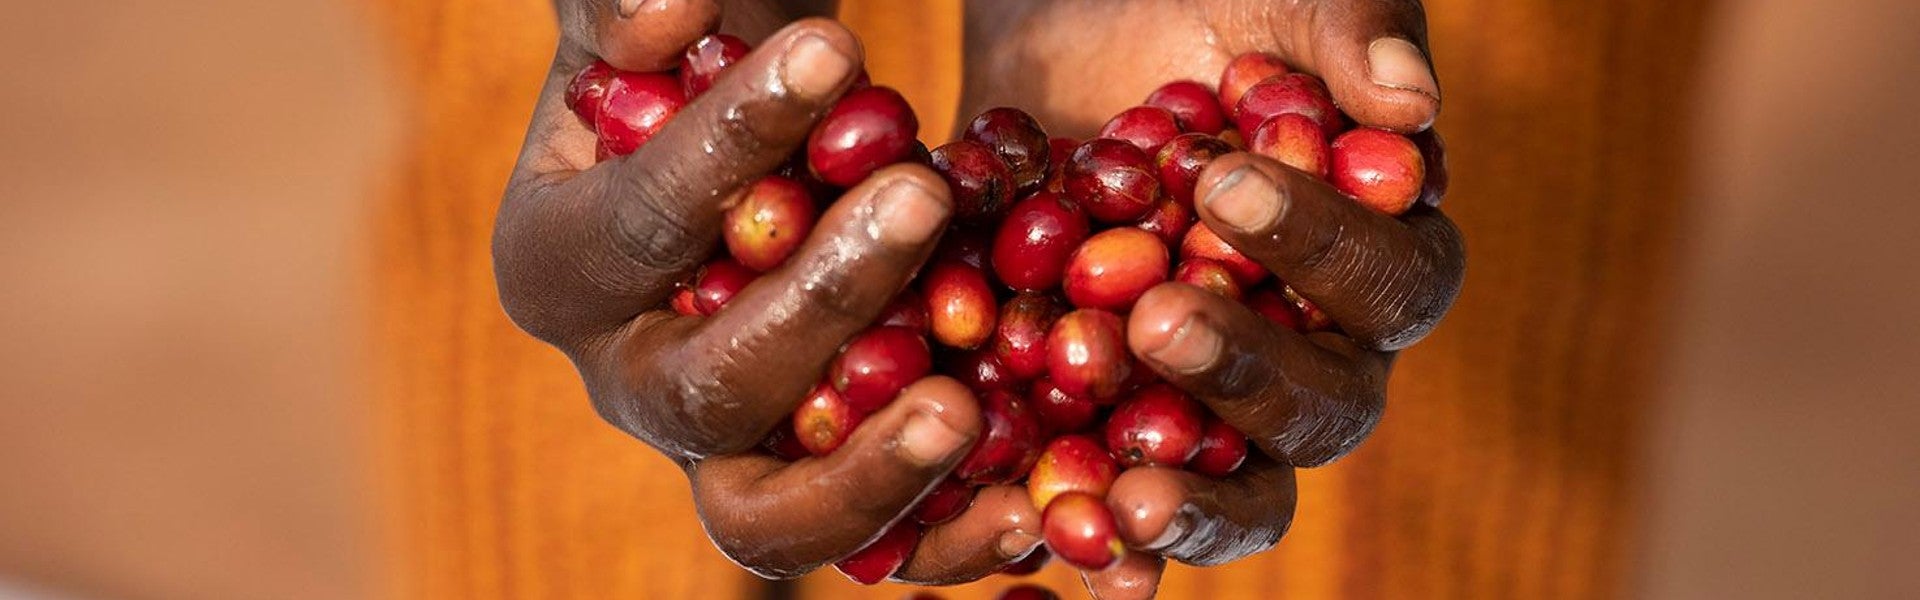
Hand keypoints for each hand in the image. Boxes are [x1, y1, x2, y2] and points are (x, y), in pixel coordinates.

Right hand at [496, 1, 1042, 581]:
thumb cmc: (715, 51)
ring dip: (869, 468)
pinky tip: (1021, 509)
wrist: (778, 137)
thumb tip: (664, 12)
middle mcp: (630, 381)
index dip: (729, 143)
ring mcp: (725, 451)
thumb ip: (635, 4)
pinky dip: (943, 538)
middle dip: (818, 297)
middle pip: (708, 386)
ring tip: (960, 408)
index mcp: (557, 265)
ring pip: (771, 515)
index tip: (833, 52)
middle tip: (919, 196)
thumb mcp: (672, 7)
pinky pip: (872, 547)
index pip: (638, 222)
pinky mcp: (820, 486)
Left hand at [959, 2, 1462, 597]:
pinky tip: (1069, 547)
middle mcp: (1315, 344)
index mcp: (1377, 249)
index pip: (1390, 277)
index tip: (1225, 185)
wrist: (1066, 36)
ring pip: (1243, 485)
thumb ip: (1349, 30)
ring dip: (1191, 497)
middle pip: (1325, 404)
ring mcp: (1216, 401)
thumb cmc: (1197, 6)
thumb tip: (1409, 102)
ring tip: (1124, 495)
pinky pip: (1128, 501)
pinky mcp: (1119, 423)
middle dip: (1247, 370)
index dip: (1321, 245)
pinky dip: (1106, 539)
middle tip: (1158, 321)